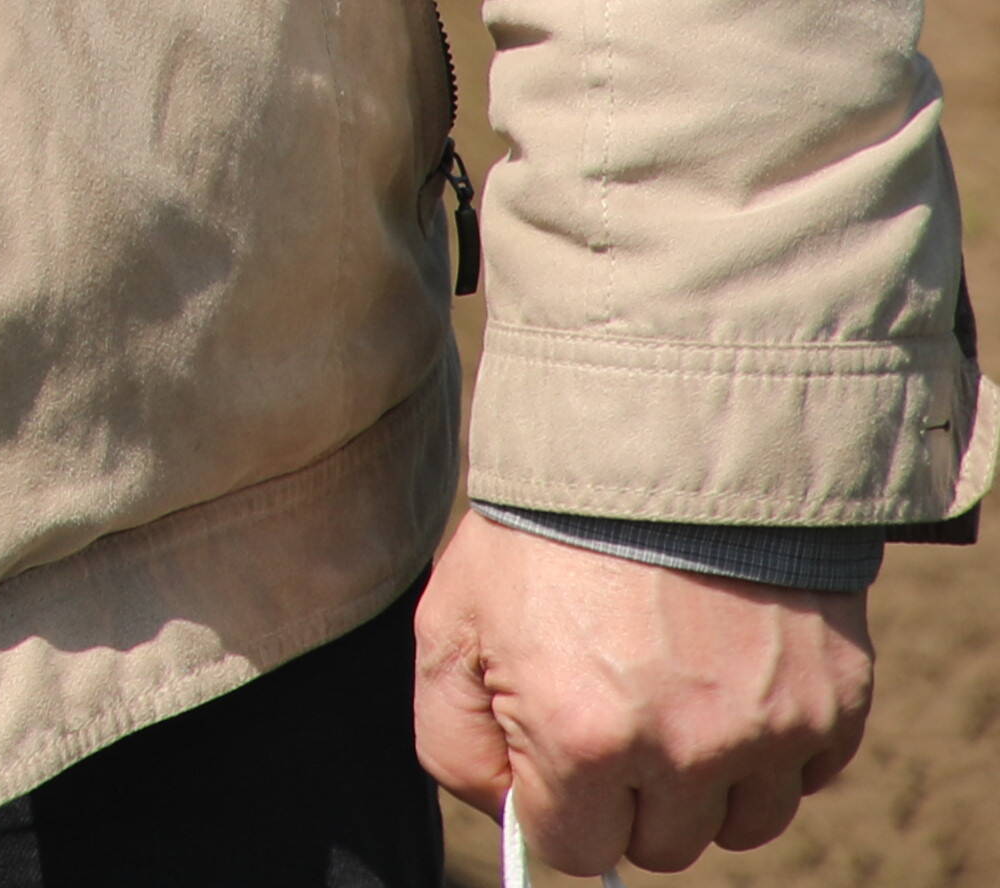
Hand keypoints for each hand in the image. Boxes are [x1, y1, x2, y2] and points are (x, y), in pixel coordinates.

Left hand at [415, 506, 871, 867]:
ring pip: (744, 823)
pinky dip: (774, 743)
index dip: (555, 803)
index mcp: (584, 736)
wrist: (656, 439)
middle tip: (615, 707)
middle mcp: (688, 748)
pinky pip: (808, 774)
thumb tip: (506, 813)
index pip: (576, 848)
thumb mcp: (448, 625)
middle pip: (664, 845)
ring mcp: (771, 727)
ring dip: (709, 781)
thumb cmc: (542, 531)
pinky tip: (730, 673)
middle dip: (631, 794)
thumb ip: (455, 741)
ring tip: (675, 691)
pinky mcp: (836, 699)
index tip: (554, 751)